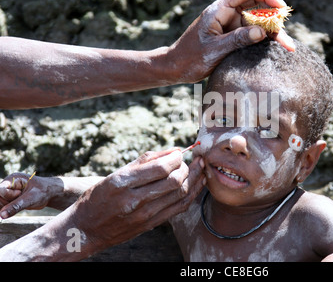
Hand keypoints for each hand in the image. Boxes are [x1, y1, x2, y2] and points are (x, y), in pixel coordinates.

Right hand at [0, 173, 57, 217]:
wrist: (50, 193)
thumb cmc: (43, 192)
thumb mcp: (30, 198)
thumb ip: (16, 206)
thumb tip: (2, 215)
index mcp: (12, 179)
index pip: (0, 190)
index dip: (7, 196)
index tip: (18, 195)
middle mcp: (8, 185)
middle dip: (6, 204)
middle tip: (22, 201)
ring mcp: (8, 193)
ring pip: (0, 204)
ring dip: (7, 208)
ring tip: (22, 202)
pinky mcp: (9, 200)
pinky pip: (3, 207)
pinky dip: (7, 211)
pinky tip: (16, 209)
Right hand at [71, 148, 205, 251]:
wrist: (86, 229)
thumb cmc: (99, 197)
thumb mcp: (116, 174)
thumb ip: (145, 161)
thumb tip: (174, 150)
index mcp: (123, 183)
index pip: (160, 168)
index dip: (176, 158)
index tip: (179, 153)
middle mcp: (134, 200)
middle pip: (173, 181)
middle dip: (187, 168)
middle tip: (189, 162)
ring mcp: (144, 215)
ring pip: (180, 195)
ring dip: (193, 179)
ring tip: (198, 169)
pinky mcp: (151, 225)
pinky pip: (179, 208)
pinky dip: (191, 194)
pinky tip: (196, 184)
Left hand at [169, 0, 294, 82]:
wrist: (176, 68)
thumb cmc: (190, 58)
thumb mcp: (215, 50)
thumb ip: (238, 39)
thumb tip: (262, 32)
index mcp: (219, 10)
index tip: (280, 6)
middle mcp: (227, 14)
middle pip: (256, 5)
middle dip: (274, 16)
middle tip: (284, 33)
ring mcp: (231, 26)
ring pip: (258, 22)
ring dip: (273, 32)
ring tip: (288, 46)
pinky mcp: (234, 38)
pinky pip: (253, 35)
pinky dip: (266, 41)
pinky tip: (278, 48)